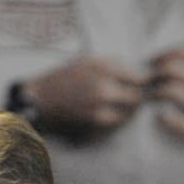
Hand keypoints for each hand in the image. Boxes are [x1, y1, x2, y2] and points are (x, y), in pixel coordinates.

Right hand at [23, 57, 150, 138]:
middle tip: (136, 101)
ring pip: (130, 111)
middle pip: (137, 95)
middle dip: (138, 99)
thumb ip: (111, 64)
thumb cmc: (63, 78)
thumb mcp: (86, 61)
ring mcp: (100, 103)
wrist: (40, 99)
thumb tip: (135, 71)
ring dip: (130, 111)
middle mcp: (104, 83)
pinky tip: (112, 117)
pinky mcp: (95, 120)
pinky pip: (117, 122)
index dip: (143, 83)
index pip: (138, 77)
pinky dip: (118, 120)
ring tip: (124, 109)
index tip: (142, 87)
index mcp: (102, 65)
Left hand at [149, 45, 183, 156]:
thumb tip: (177, 54)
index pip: (182, 50)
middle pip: (171, 67)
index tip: (152, 63)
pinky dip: (161, 118)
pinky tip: (160, 119)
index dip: (160, 55)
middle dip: (153, 74)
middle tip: (147, 83)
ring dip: (154, 94)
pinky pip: (174, 120)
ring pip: (171, 90)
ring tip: (150, 99)